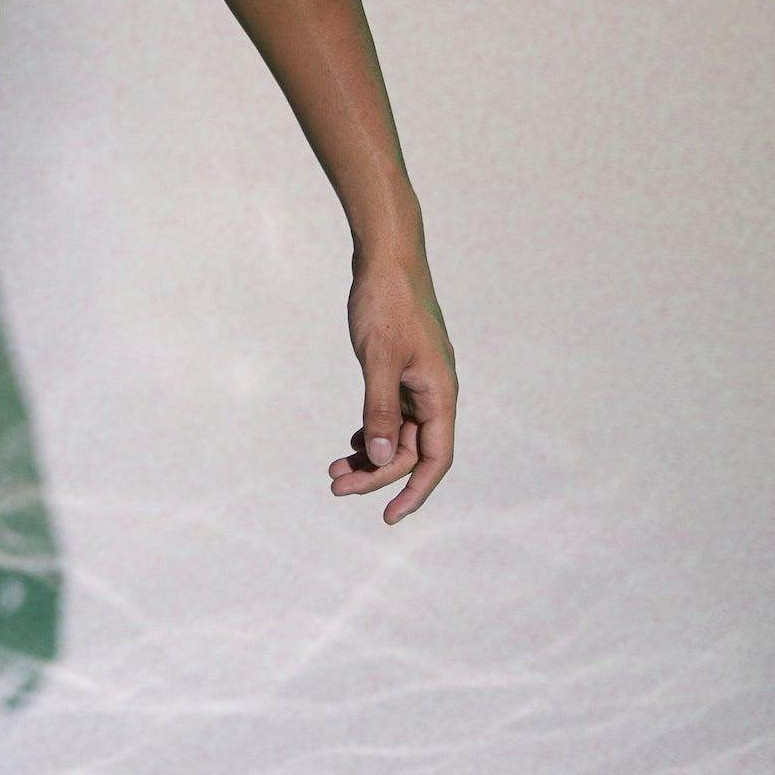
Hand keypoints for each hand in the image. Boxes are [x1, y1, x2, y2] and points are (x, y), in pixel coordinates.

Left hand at [334, 249, 455, 522]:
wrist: (387, 257)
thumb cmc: (386, 304)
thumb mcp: (378, 359)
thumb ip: (379, 409)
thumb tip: (380, 458)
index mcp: (439, 393)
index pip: (434, 459)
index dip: (415, 492)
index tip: (388, 517)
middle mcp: (435, 392)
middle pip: (411, 451)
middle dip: (376, 474)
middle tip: (334, 485)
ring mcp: (420, 381)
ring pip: (399, 434)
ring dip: (371, 455)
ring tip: (335, 469)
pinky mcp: (404, 370)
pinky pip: (392, 414)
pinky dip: (373, 431)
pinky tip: (352, 442)